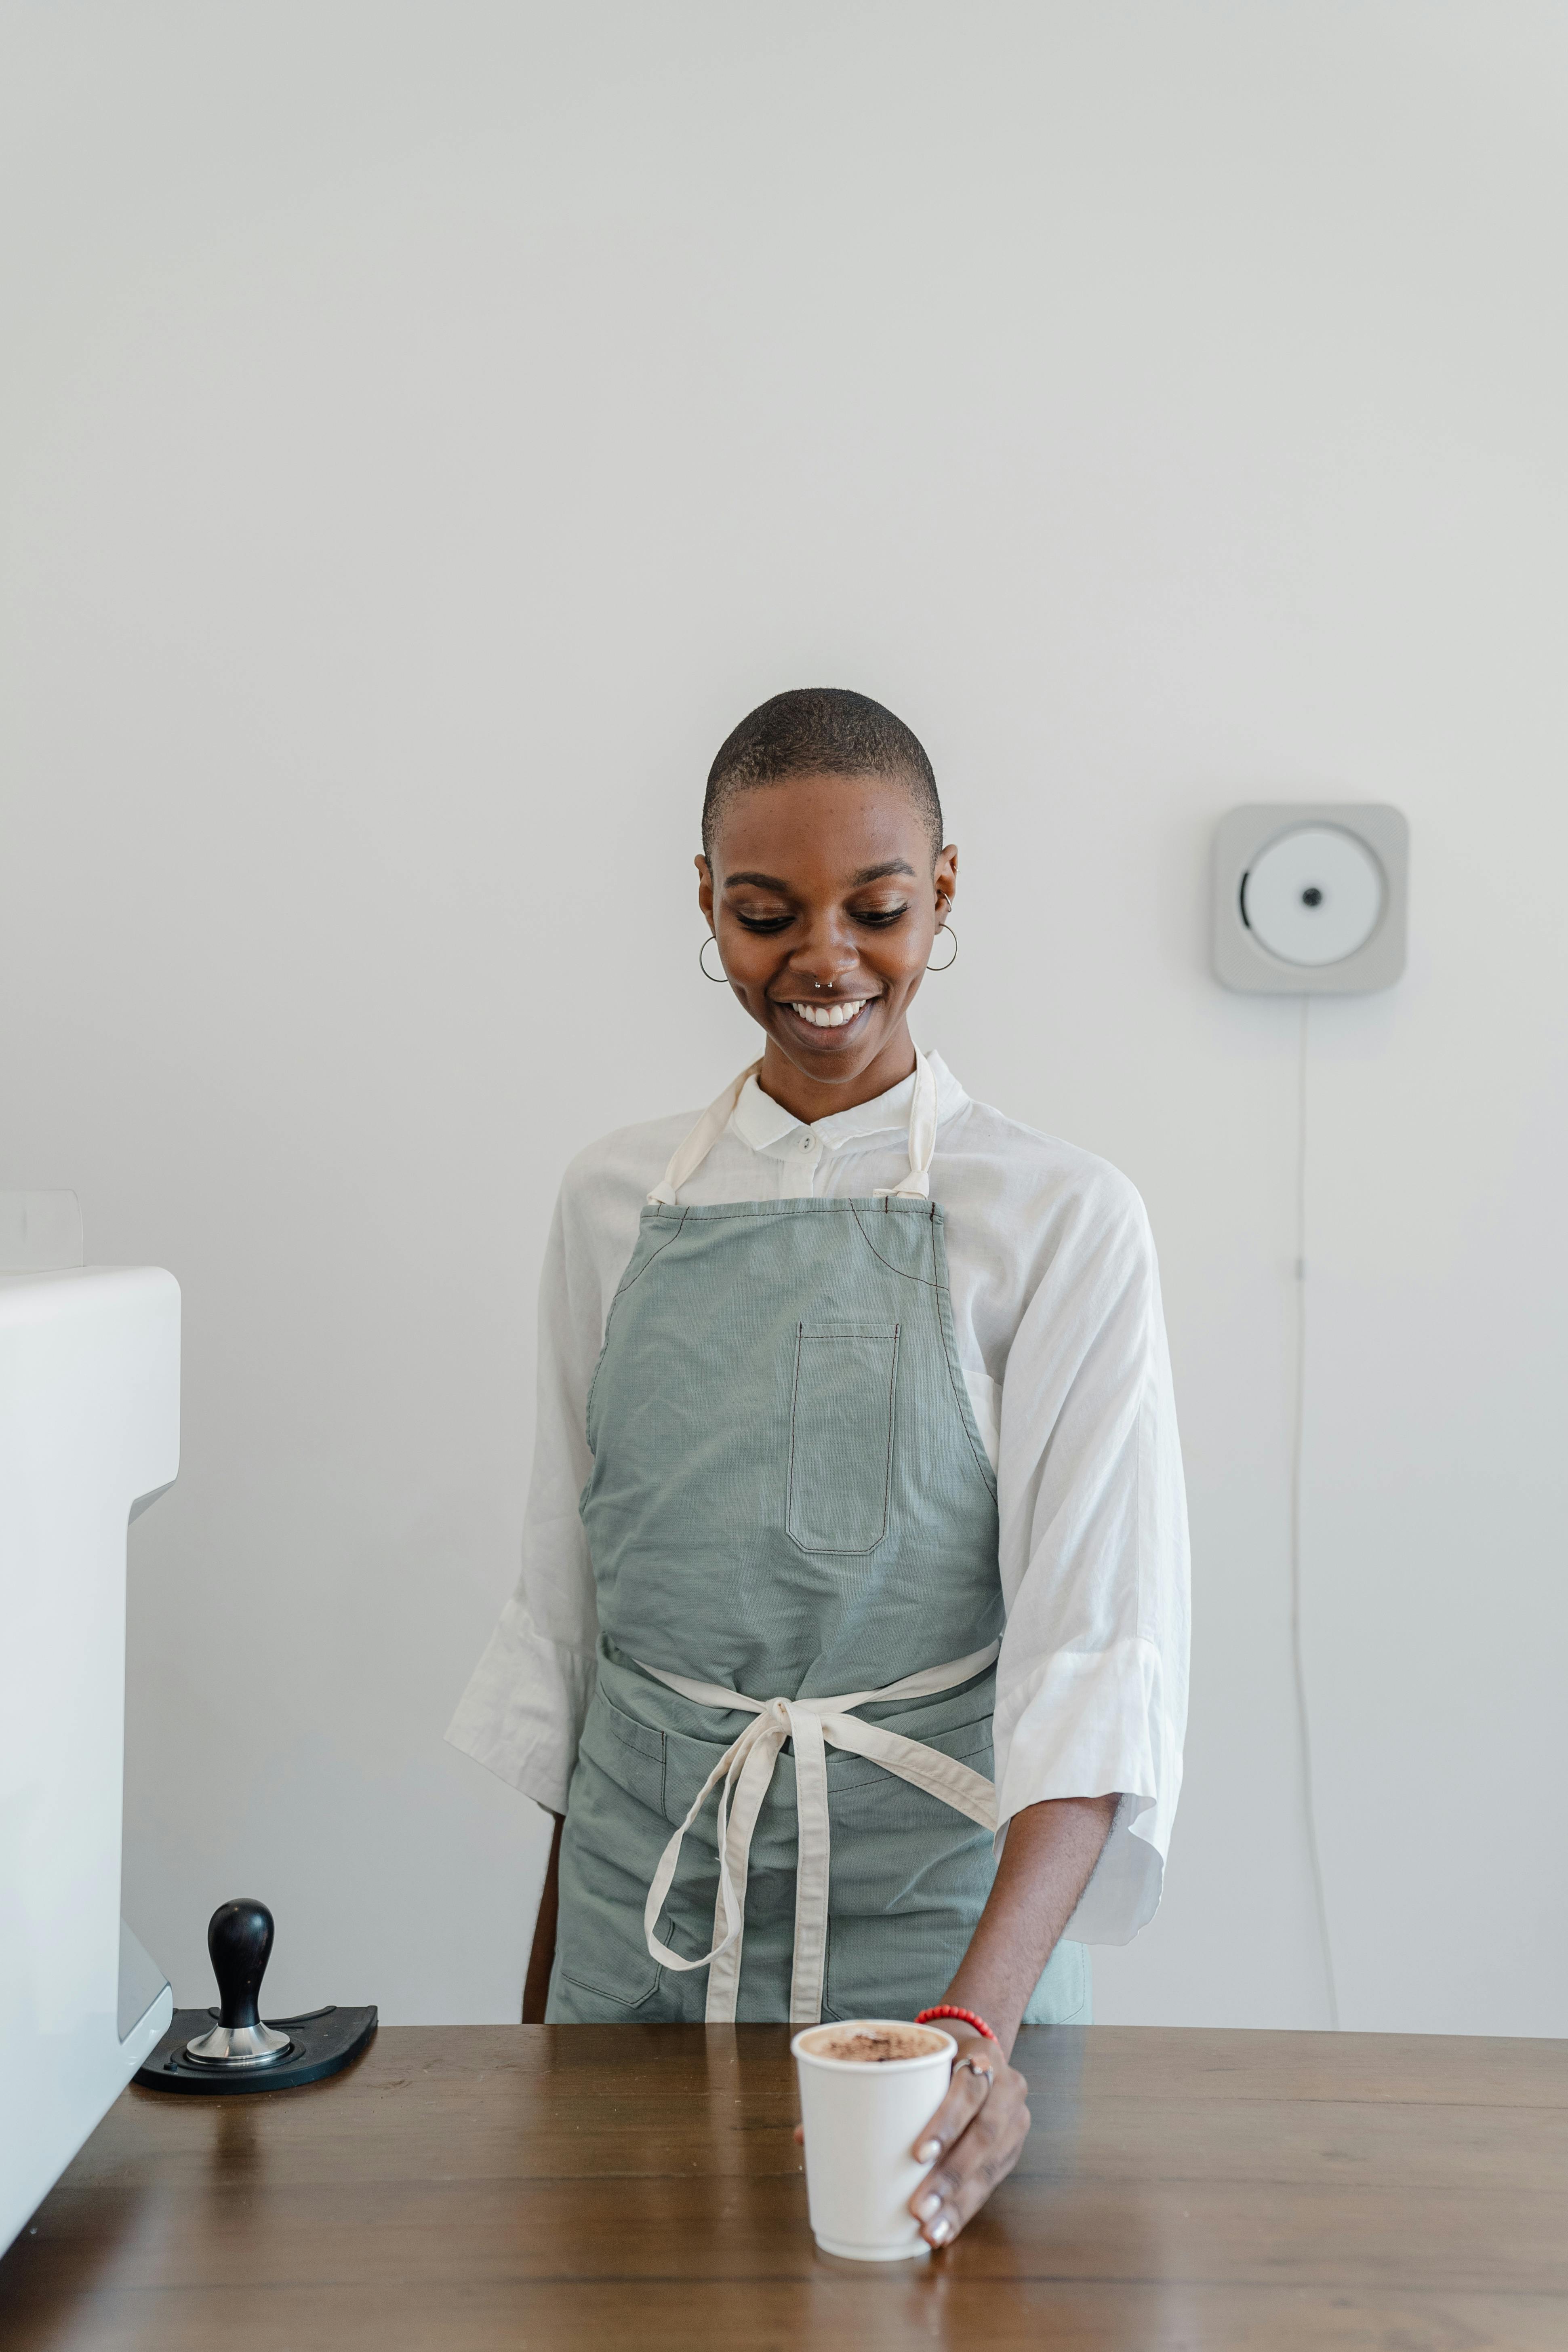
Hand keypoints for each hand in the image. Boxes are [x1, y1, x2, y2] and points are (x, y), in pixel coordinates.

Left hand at [906, 2030, 1030, 2246]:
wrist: (977, 2057)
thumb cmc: (936, 2062)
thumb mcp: (919, 2059)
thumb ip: (888, 2085)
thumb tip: (812, 2131)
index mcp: (983, 2055)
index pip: (969, 2089)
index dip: (946, 2123)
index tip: (918, 2155)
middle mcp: (1008, 2088)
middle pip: (983, 2135)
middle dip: (950, 2176)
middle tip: (918, 2209)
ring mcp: (1015, 2121)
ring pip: (991, 2166)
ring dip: (958, 2203)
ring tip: (930, 2230)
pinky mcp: (1013, 2149)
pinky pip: (992, 2183)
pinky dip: (965, 2209)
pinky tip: (945, 2230)